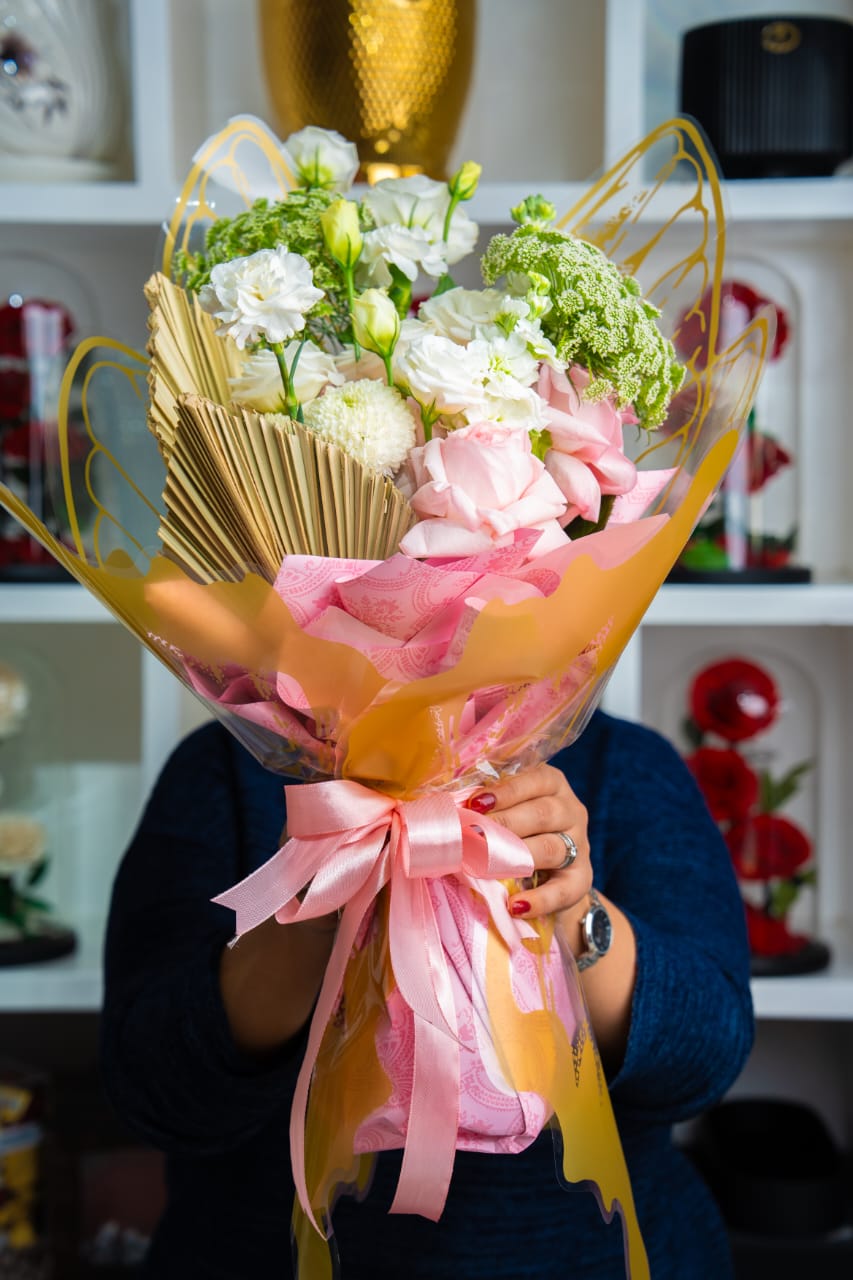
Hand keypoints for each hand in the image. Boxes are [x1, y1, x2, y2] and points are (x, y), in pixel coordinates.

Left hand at [466, 764, 591, 922]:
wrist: (553, 878)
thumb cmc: (520, 832)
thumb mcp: (509, 810)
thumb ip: (489, 804)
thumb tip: (451, 806)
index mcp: (553, 786)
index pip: (536, 780)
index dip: (506, 791)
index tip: (475, 804)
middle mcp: (571, 811)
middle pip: (543, 813)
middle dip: (506, 823)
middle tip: (474, 835)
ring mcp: (580, 846)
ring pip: (553, 848)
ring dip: (518, 857)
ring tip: (488, 867)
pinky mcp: (581, 880)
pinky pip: (563, 890)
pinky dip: (539, 900)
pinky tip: (515, 906)